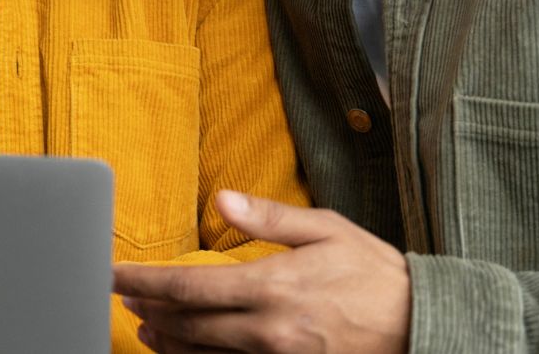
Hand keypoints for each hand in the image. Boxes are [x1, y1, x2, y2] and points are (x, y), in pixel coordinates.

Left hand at [113, 190, 409, 353]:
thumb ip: (269, 218)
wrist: (422, 325)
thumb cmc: (375, 274)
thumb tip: (221, 200)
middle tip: (127, 299)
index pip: (190, 286)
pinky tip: (187, 353)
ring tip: (147, 330)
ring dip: (169, 343)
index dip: (146, 282)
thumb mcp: (327, 230)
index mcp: (273, 285)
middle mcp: (269, 329)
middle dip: (151, 311)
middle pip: (189, 325)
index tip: (116, 276)